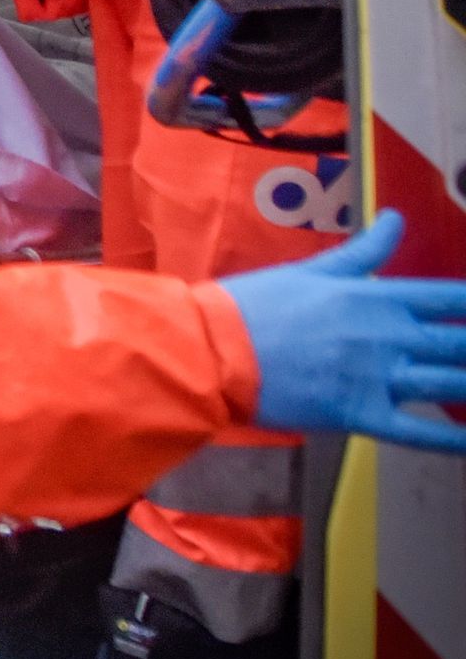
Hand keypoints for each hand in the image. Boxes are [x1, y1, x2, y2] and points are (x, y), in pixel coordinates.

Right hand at [228, 211, 465, 449]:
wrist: (218, 349)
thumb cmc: (258, 305)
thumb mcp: (314, 270)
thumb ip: (365, 251)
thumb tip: (397, 219)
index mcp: (376, 297)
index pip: (448, 298)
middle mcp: (387, 336)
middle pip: (458, 343)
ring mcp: (377, 377)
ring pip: (448, 385)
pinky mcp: (360, 415)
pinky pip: (417, 432)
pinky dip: (451, 439)